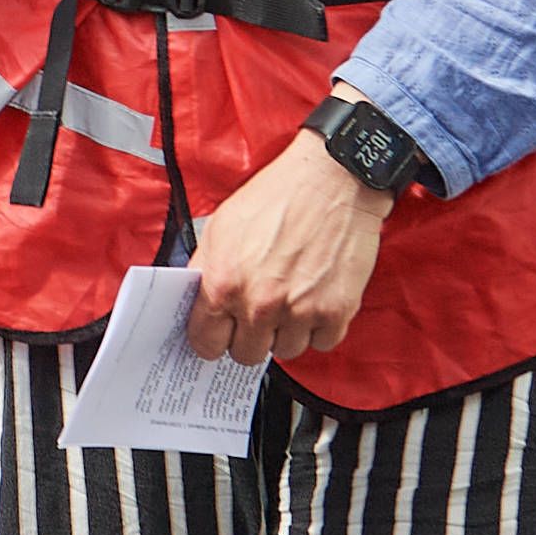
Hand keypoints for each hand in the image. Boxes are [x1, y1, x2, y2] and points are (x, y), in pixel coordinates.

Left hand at [189, 126, 392, 366]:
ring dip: (287, 331)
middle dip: (250, 337)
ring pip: (285, 351)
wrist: (331, 181)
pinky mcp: (336, 312)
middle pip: (246, 354)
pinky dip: (320, 327)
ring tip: (291, 296)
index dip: (212, 338)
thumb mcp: (220, 227)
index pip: (205, 342)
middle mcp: (259, 303)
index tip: (220, 334)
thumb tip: (199, 303)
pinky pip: (321, 343)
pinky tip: (315, 298)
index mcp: (223, 283)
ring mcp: (299, 311)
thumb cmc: (277, 196)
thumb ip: (207, 271)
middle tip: (259, 313)